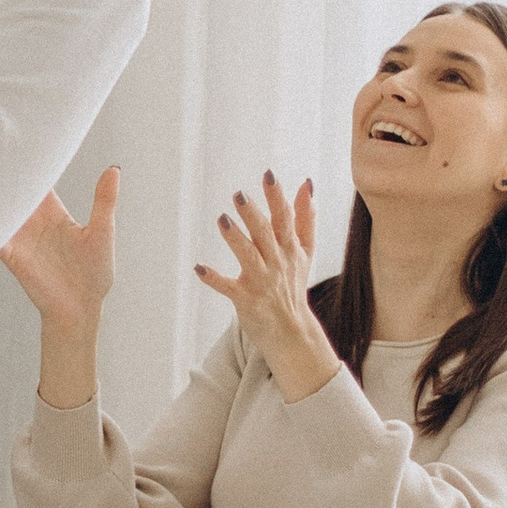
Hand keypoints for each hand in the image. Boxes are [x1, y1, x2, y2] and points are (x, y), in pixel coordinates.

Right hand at [0, 167, 118, 406]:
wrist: (81, 310)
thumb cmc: (95, 273)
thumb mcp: (102, 232)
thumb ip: (103, 202)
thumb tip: (114, 169)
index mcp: (54, 213)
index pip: (39, 181)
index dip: (31, 162)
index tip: (20, 139)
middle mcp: (33, 222)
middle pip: (14, 191)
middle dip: (3, 174)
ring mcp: (20, 238)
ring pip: (0, 211)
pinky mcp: (12, 256)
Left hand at [193, 171, 339, 400]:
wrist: (292, 332)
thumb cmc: (294, 286)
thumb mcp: (305, 252)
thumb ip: (305, 218)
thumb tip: (307, 185)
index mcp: (289, 249)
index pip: (284, 218)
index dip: (276, 197)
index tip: (268, 176)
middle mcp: (276, 263)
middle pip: (265, 234)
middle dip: (253, 214)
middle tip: (239, 195)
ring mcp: (261, 282)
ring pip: (248, 256)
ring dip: (235, 238)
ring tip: (222, 219)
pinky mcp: (245, 299)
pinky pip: (228, 287)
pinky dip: (214, 279)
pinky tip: (199, 268)